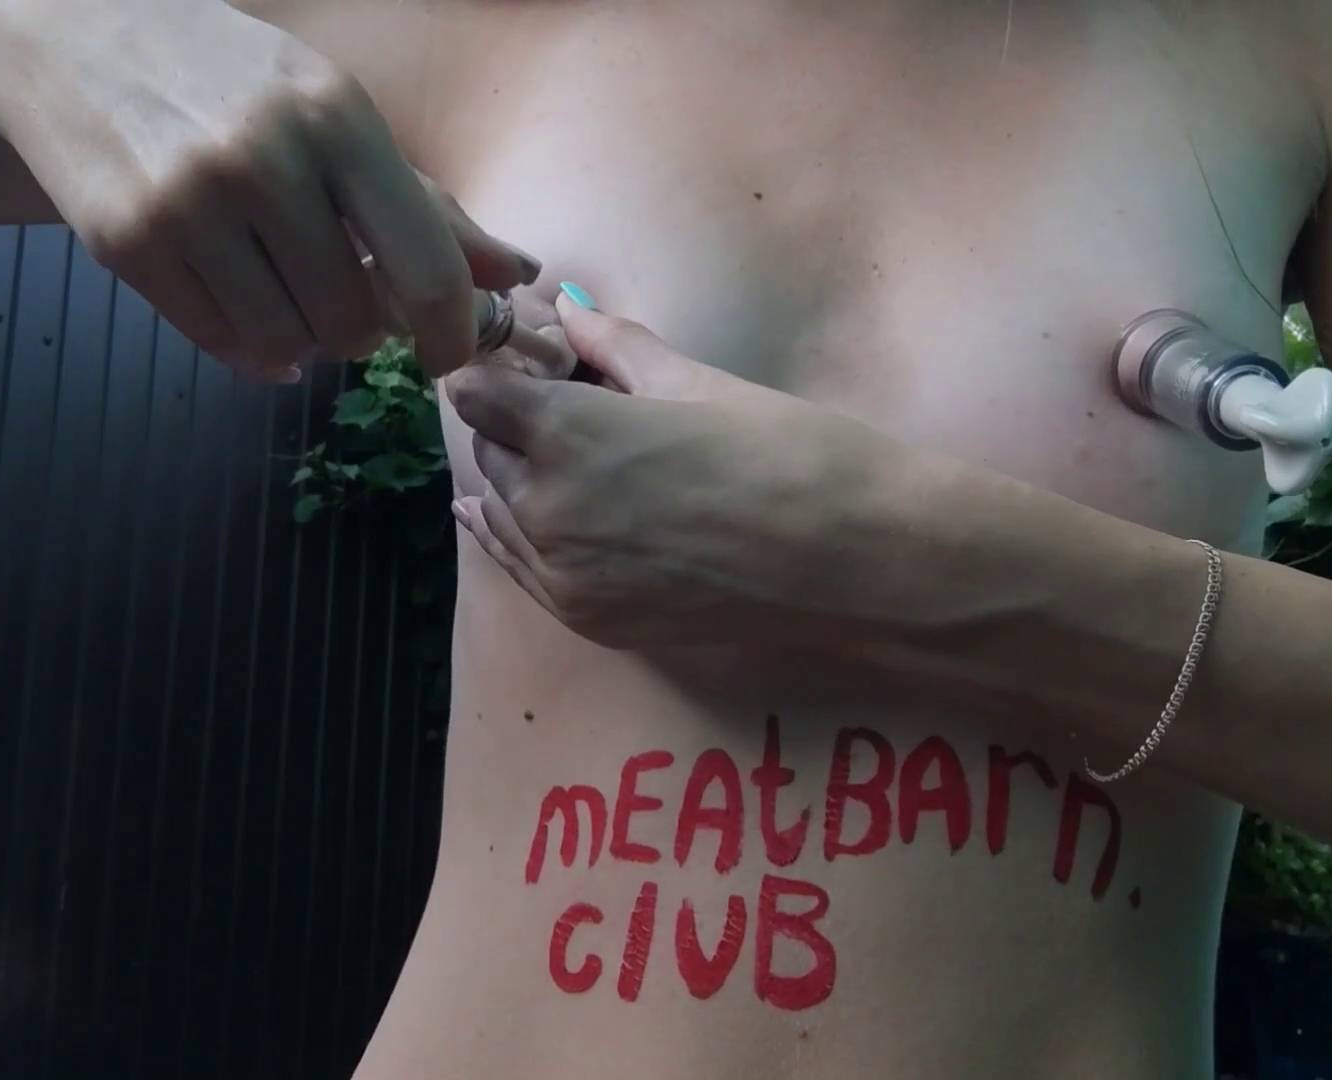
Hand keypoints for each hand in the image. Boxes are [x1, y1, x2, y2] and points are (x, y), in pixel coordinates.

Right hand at [0, 0, 538, 379]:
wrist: (73, 44)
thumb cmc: (230, 80)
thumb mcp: (335, 113)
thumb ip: (424, 202)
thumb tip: (514, 274)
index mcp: (335, 117)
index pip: (424, 264)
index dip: (451, 332)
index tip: (449, 354)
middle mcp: (262, 158)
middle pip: (353, 319)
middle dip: (363, 332)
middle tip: (348, 307)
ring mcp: (187, 204)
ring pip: (285, 342)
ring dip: (304, 344)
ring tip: (292, 300)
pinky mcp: (127, 245)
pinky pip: (219, 342)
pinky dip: (249, 349)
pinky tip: (248, 313)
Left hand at [445, 293, 877, 648]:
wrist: (853, 563)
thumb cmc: (787, 454)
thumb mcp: (699, 384)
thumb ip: (618, 349)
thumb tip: (571, 310)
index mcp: (566, 435)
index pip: (478, 394)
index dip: (494, 371)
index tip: (520, 363)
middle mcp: (545, 508)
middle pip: (489, 452)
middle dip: (512, 426)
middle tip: (558, 405)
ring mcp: (563, 575)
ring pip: (501, 514)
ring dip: (518, 482)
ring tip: (565, 461)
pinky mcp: (589, 621)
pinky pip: (526, 571)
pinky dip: (525, 537)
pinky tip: (537, 518)